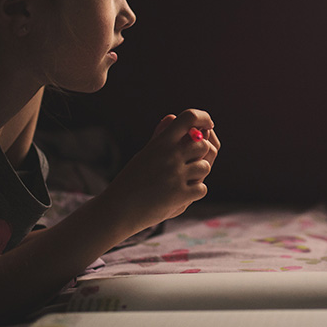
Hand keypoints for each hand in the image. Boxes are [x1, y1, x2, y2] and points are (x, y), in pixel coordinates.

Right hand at [104, 109, 219, 234]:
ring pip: (205, 167)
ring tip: (181, 181)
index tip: (208, 124)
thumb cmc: (131, 180)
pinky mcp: (180, 195)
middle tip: (189, 163)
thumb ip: (161, 137)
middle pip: (204, 145)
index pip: (189, 118)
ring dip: (198, 175)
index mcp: (161, 142)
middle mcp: (170, 156)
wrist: (118, 209)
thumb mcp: (144, 154)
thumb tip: (172, 117)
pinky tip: (179, 195)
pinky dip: (194, 192)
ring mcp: (176, 175)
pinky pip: (202, 189)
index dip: (204, 117)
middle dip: (201, 154)